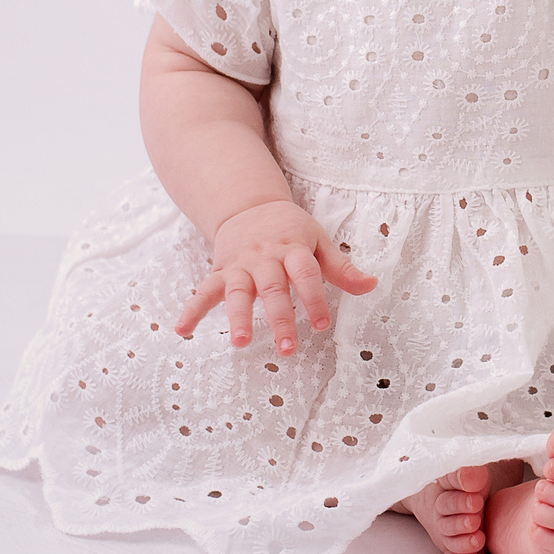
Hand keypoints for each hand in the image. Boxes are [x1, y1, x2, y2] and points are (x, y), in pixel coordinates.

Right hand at [172, 199, 376, 352]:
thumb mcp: (319, 241)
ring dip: (239, 317)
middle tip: (288, 347)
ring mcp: (240, 266)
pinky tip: (182, 330)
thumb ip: (342, 268)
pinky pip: (204, 291)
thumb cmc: (291, 230)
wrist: (249, 206)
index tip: (321, 325)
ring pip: (238, 292)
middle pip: (273, 288)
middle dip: (280, 318)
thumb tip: (372, 285)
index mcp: (293, 249)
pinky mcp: (220, 272)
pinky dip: (192, 310)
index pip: (306, 275)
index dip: (314, 298)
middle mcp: (265, 258)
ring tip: (241, 342)